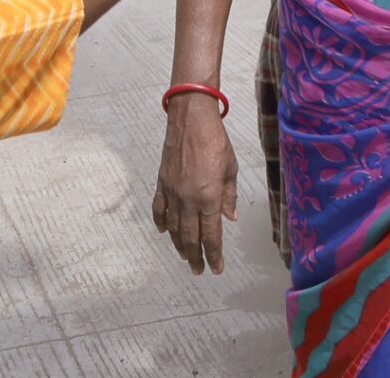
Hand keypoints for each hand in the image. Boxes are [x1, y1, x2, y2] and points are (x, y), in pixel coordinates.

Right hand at [152, 95, 239, 274]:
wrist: (190, 119)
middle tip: (199, 270)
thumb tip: (230, 218)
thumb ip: (229, 195)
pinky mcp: (162, 183)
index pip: (211, 235)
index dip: (214, 254)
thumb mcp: (230, 168)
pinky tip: (164, 231)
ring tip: (186, 256)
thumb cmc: (215, 141)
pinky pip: (159, 209)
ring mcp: (172, 192)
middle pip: (190, 237)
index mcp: (209, 197)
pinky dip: (161, 222)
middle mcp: (188, 199)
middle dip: (196, 256)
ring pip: (174, 227)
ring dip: (179, 245)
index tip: (216, 268)